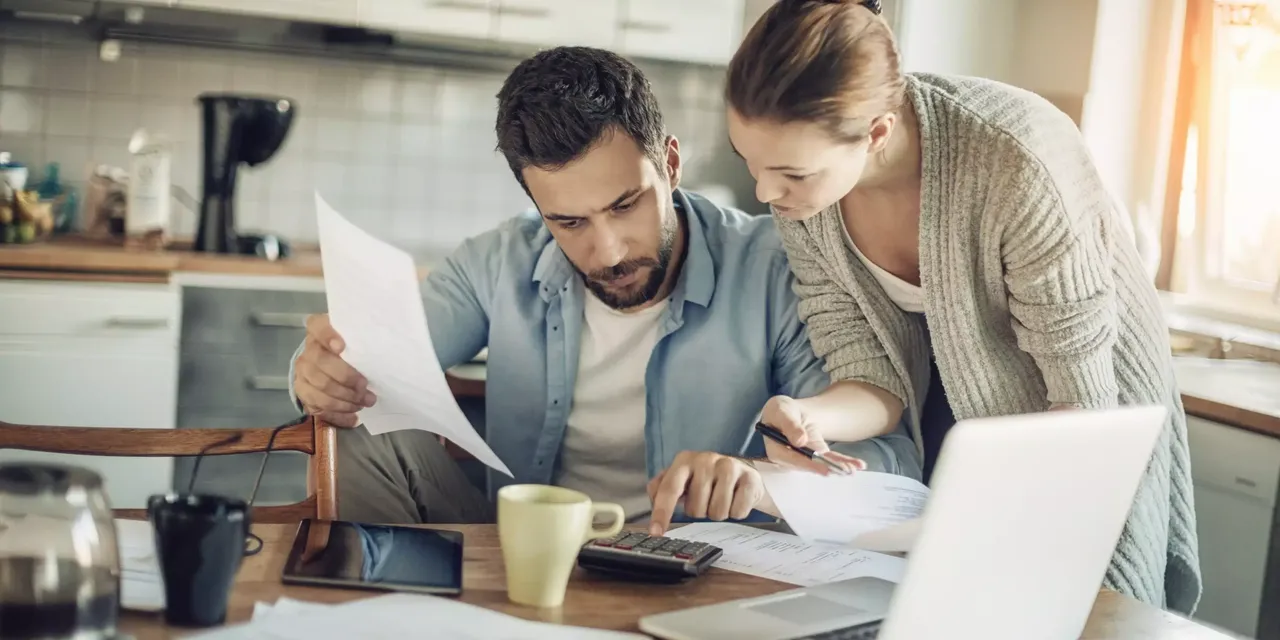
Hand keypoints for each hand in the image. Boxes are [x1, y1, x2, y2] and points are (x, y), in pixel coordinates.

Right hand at [293, 314, 375, 427]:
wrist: (327, 363)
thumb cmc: (350, 349)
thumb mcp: (355, 339)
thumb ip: (362, 339)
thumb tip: (386, 349)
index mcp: (318, 331)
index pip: (317, 326)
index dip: (327, 336)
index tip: (341, 347)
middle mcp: (307, 351)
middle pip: (321, 362)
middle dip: (346, 378)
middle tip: (365, 387)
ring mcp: (302, 373)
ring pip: (320, 388)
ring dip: (345, 399)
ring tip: (365, 402)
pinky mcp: (303, 393)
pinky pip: (317, 407)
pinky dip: (338, 414)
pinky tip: (353, 417)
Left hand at [647, 451, 762, 536]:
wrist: (743, 474)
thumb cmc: (706, 480)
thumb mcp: (682, 480)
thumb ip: (661, 489)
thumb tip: (652, 504)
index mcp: (684, 461)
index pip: (669, 489)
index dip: (661, 513)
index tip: (655, 533)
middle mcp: (705, 460)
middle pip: (695, 508)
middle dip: (700, 511)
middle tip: (706, 500)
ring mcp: (729, 466)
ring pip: (717, 512)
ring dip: (718, 514)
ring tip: (720, 500)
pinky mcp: (749, 477)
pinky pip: (738, 512)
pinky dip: (736, 513)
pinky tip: (736, 500)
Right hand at [761, 395, 866, 474]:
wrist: (788, 413)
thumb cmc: (781, 410)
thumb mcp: (781, 410)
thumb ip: (789, 425)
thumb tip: (800, 441)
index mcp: (776, 449)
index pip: (792, 459)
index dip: (808, 464)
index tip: (824, 468)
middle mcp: (789, 459)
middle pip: (808, 465)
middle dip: (828, 467)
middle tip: (845, 470)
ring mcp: (803, 459)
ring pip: (821, 463)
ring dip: (838, 466)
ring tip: (853, 468)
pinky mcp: (814, 456)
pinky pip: (828, 459)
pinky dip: (842, 461)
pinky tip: (857, 464)